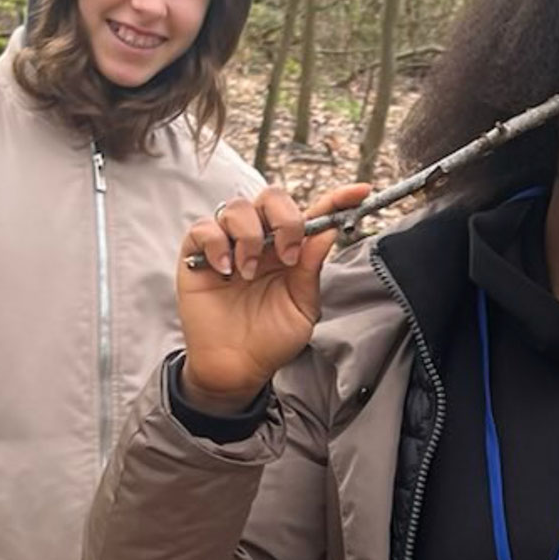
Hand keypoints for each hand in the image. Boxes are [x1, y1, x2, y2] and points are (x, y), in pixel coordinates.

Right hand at [176, 183, 371, 412]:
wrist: (238, 366)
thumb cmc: (271, 338)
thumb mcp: (302, 306)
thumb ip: (312, 268)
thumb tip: (328, 231)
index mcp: (290, 248)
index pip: (314, 213)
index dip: (337, 199)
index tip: (361, 192)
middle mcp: (261, 239)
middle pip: (272, 197)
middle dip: (284, 218)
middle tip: (286, 255)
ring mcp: (228, 245)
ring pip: (237, 208)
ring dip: (249, 237)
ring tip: (249, 273)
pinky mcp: (197, 255)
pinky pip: (204, 228)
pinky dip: (216, 244)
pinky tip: (225, 271)